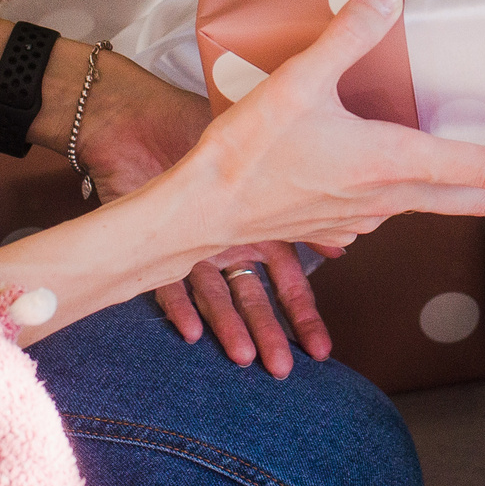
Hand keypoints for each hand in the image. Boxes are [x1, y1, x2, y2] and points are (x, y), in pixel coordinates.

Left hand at [62, 51, 334, 374]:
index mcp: (256, 219)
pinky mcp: (157, 244)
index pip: (287, 275)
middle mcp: (226, 237)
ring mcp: (192, 244)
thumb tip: (346, 237)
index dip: (302, 310)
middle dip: (271, 332)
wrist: (138, 116)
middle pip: (254, 294)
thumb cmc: (200, 124)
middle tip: (287, 369)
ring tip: (247, 359)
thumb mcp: (263, 154)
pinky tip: (193, 333)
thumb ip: (301, 199)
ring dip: (232, 329)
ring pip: (218, 297)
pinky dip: (182, 310)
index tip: (320, 345)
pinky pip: (170, 285)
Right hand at [176, 0, 484, 255]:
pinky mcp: (343, 223)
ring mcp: (367, 218)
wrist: (198, 216)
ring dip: (479, 176)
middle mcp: (390, 199)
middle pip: (478, 193)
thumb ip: (346, 35)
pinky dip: (431, 182)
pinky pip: (404, 204)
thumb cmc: (244, 156)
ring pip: (442, 202)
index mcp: (392, 165)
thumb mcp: (296, 83)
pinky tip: (414, 156)